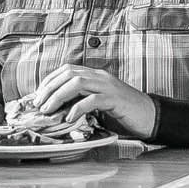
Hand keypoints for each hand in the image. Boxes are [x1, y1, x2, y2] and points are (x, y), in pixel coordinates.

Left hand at [30, 64, 156, 140]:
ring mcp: (108, 87)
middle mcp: (100, 77)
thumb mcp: (99, 104)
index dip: (50, 80)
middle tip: (38, 104)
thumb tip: (59, 109)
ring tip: (48, 110)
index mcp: (96, 75)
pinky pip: (93, 99)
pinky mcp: (115, 100)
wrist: (150, 116)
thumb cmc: (123, 112)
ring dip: (58, 95)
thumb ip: (83, 100)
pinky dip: (78, 108)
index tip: (38, 94)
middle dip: (49, 88)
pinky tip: (69, 118)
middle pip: (69, 73)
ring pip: (78, 82)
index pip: (67, 69)